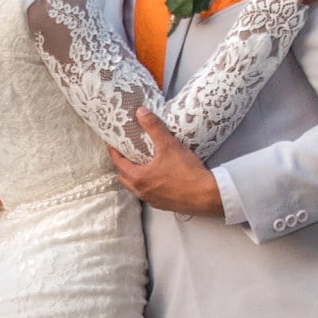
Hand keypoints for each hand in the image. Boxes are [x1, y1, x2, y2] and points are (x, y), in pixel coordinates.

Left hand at [107, 110, 225, 217]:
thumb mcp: (169, 145)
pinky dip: (147, 184)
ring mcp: (152, 200)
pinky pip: (148, 193)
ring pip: (135, 187)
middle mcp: (141, 191)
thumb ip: (154, 128)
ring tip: (139, 164)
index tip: (112, 143)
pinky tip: (156, 177)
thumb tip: (141, 112)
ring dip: (134, 176)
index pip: (118, 163)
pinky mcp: (163, 204)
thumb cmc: (186, 172)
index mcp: (138, 178)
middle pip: (123, 177)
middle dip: (121, 165)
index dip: (113, 152)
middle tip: (124, 153)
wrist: (205, 194)